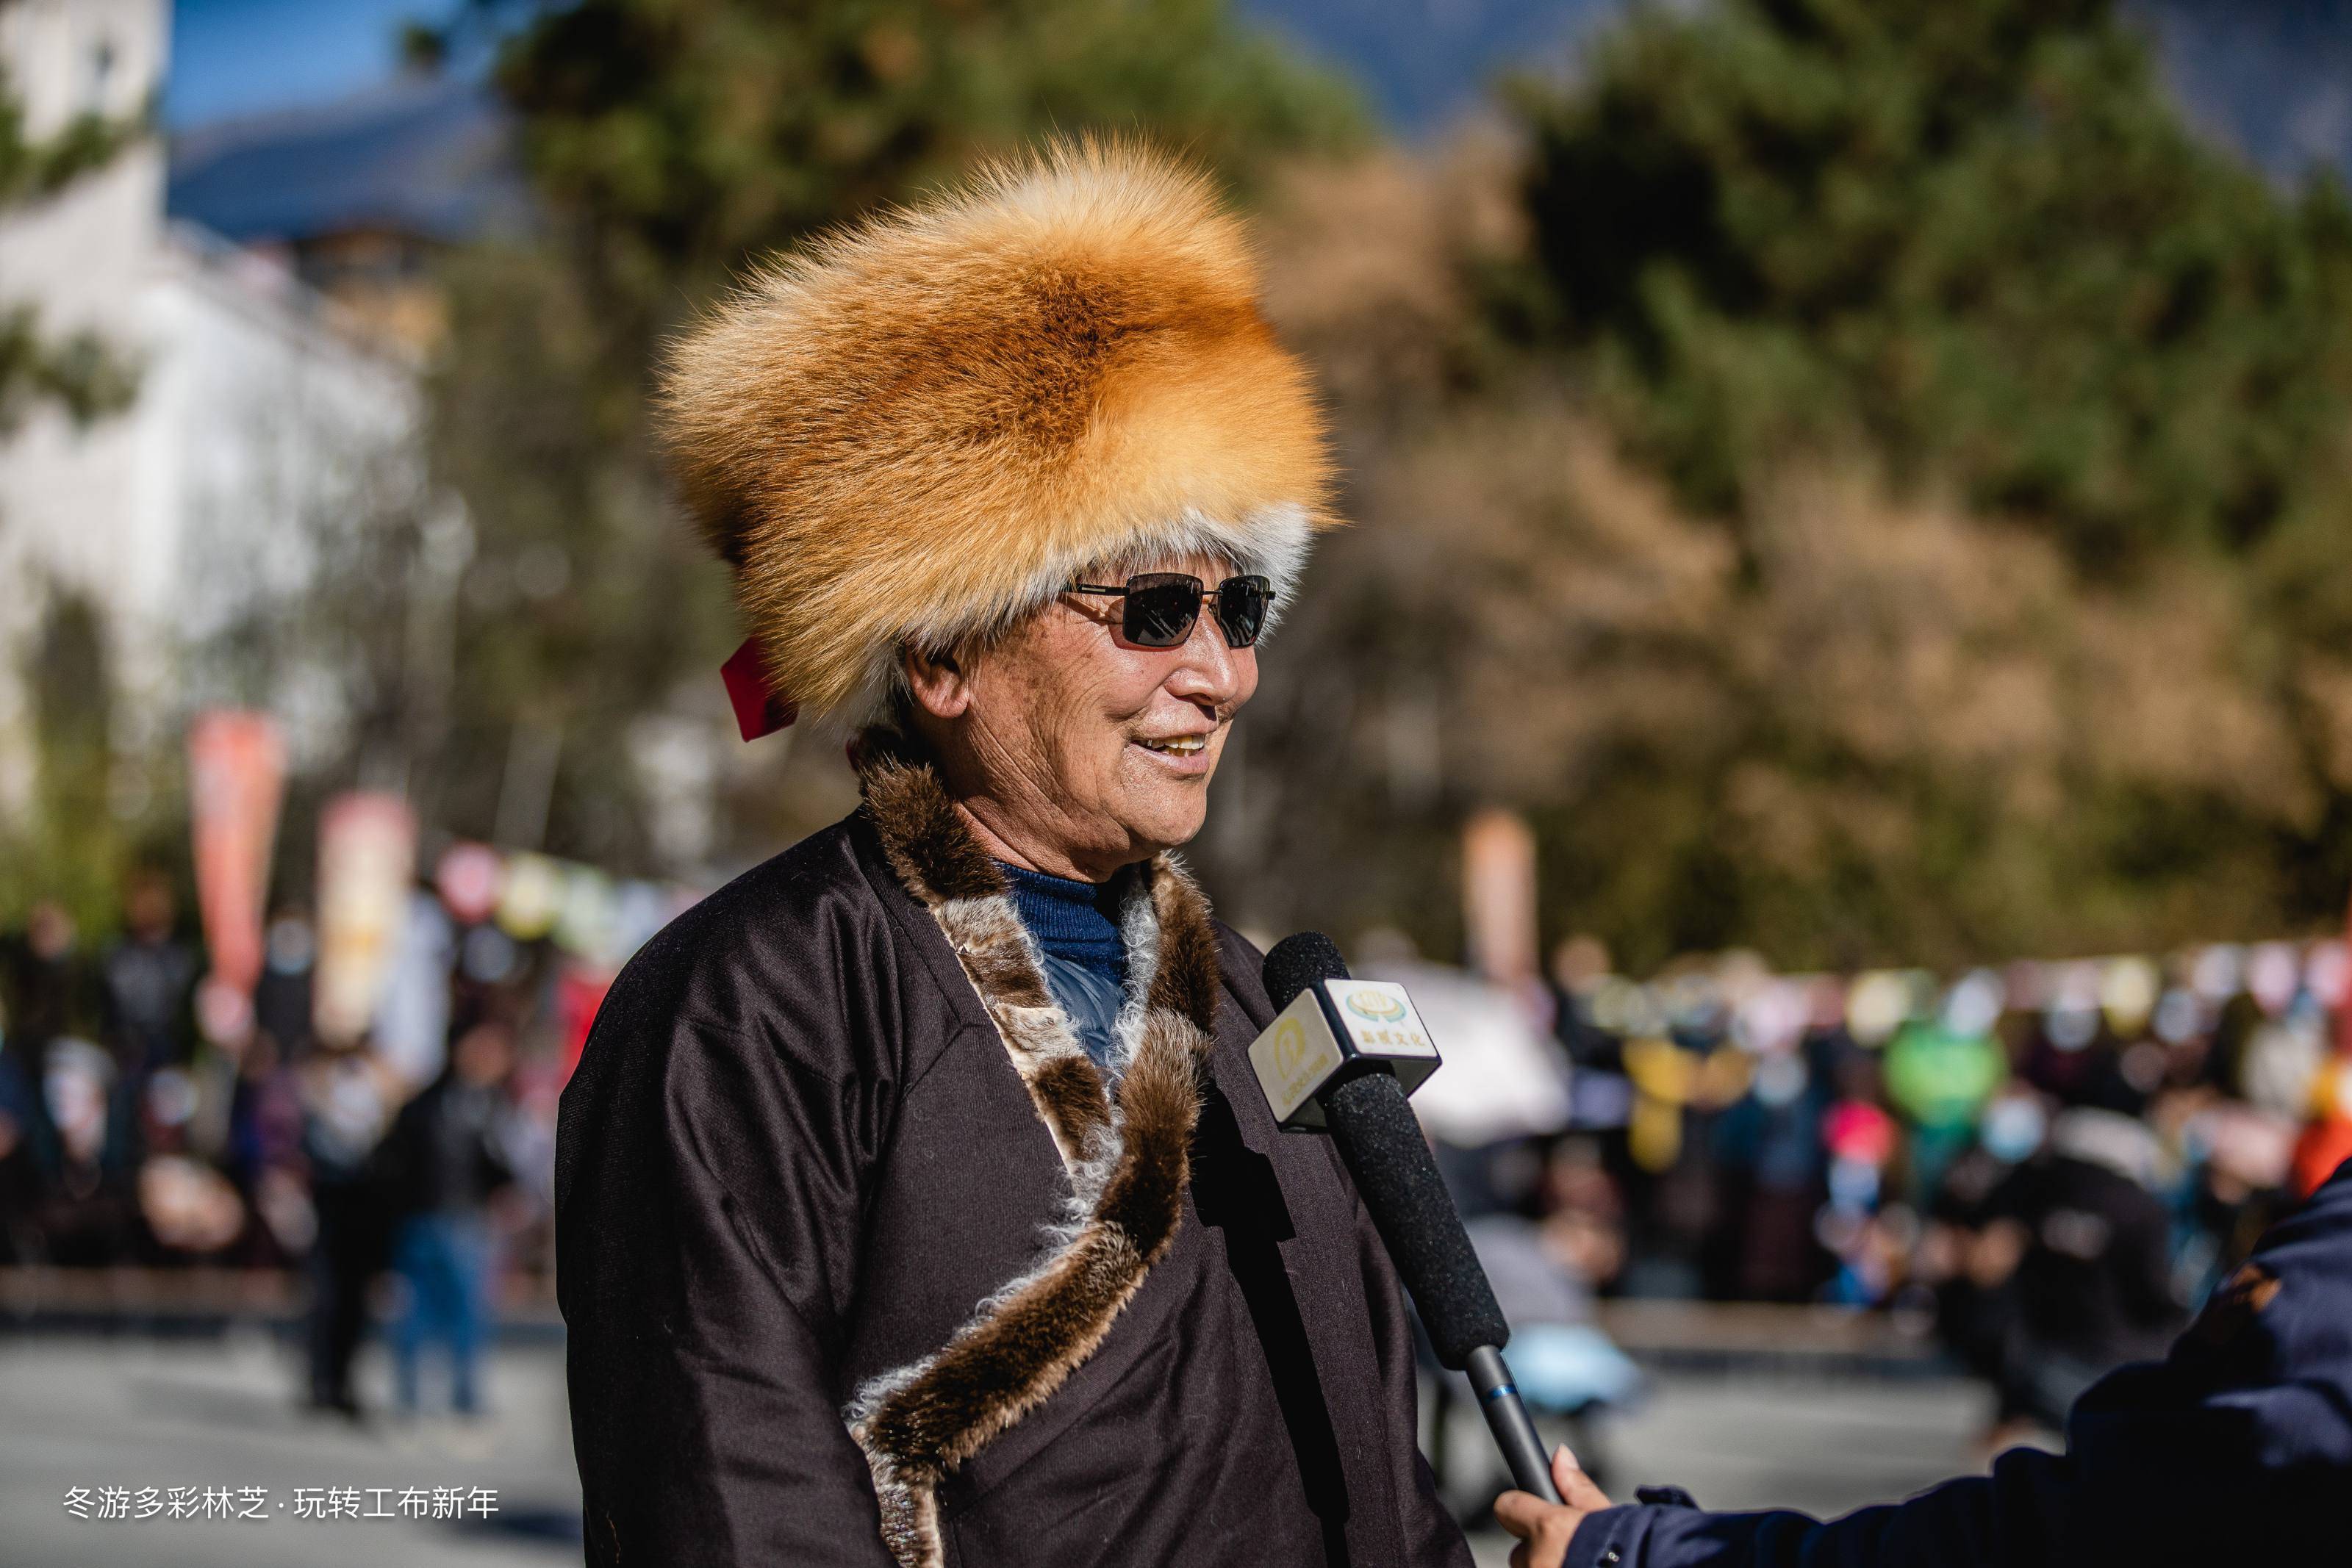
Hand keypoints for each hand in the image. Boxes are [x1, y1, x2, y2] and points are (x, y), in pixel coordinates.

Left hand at [1495, 1445, 1612, 1567]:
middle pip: (1521, 1550)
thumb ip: (1578, 1488)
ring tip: (1581, 1567)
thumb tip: (1560, 1455)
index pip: (1507, 1507)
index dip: (1522, 1508)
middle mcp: (1536, 1562)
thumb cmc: (1636, 1552)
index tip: (1536, 1513)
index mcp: (1550, 1530)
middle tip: (1573, 1552)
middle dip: (1540, 1550)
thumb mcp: (1610, 1516)